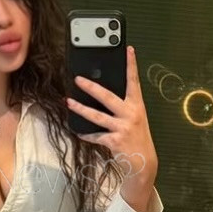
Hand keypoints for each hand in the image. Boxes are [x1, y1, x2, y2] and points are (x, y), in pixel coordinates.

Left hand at [66, 46, 157, 209]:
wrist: (144, 162)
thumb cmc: (137, 137)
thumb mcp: (135, 118)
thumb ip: (123, 106)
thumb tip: (102, 94)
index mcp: (136, 105)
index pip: (134, 81)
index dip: (131, 65)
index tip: (129, 49)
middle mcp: (130, 114)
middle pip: (108, 97)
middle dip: (91, 87)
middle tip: (78, 79)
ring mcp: (123, 127)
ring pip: (97, 116)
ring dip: (80, 109)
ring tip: (68, 102)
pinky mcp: (115, 141)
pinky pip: (96, 135)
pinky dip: (86, 134)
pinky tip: (78, 131)